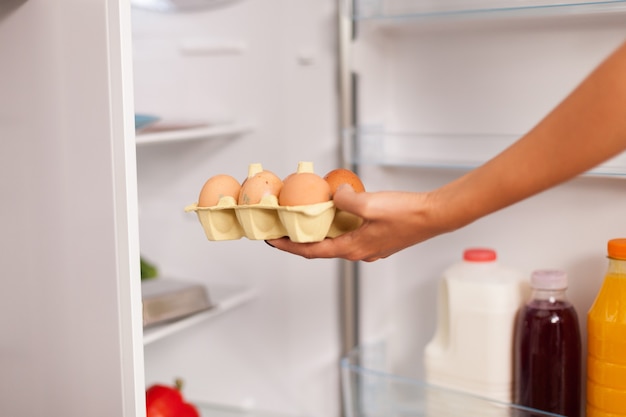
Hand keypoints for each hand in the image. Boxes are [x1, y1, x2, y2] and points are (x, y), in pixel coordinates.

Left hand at [266, 184, 448, 261]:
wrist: (436, 215)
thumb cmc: (408, 214)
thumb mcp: (370, 204)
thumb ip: (345, 200)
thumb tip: (336, 195)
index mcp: (353, 248)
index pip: (311, 251)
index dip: (289, 245)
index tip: (273, 240)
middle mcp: (360, 252)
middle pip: (322, 247)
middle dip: (301, 238)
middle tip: (285, 227)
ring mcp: (371, 247)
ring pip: (337, 240)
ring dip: (320, 231)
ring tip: (307, 217)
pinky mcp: (379, 239)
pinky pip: (351, 234)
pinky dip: (339, 225)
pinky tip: (339, 211)